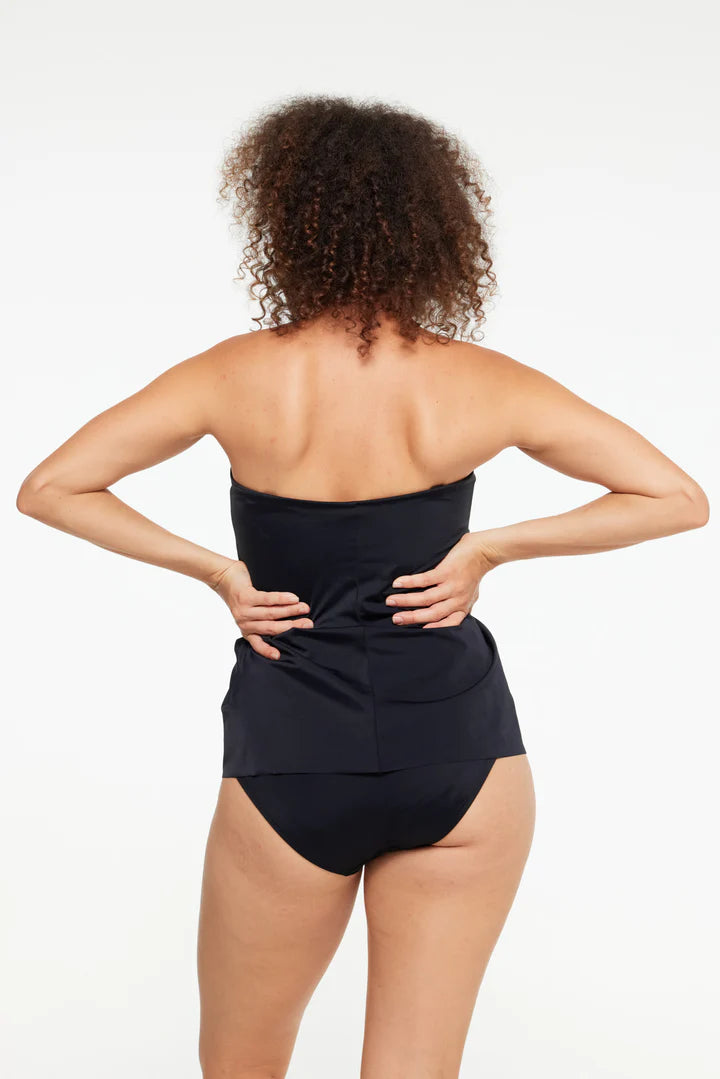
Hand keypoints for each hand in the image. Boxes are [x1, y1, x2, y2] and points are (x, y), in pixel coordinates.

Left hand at [209, 560, 312, 658]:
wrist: (224, 577)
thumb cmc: (242, 595)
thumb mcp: (250, 612)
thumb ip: (264, 619)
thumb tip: (291, 620)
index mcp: (247, 629)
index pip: (257, 644)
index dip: (268, 651)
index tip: (279, 656)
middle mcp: (245, 623)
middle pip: (271, 628)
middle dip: (292, 627)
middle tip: (308, 624)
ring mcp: (244, 610)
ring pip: (271, 613)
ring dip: (291, 611)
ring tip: (305, 608)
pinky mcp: (246, 597)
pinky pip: (267, 599)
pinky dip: (282, 599)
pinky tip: (293, 598)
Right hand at [385, 532, 499, 627]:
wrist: (484, 551)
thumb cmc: (474, 573)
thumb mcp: (470, 595)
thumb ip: (457, 606)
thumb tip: (442, 616)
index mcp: (462, 607)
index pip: (448, 623)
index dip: (433, 628)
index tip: (417, 631)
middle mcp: (457, 599)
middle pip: (432, 613)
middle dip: (412, 617)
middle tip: (395, 619)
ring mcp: (452, 586)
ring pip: (426, 598)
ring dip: (406, 600)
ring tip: (390, 601)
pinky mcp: (447, 572)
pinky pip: (425, 580)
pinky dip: (409, 582)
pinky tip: (397, 583)